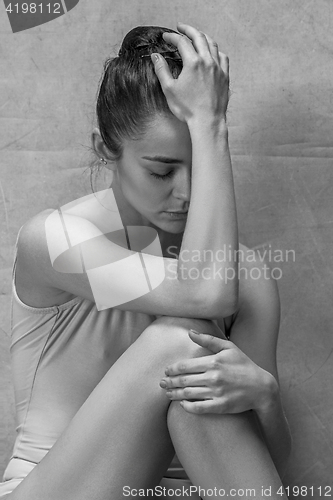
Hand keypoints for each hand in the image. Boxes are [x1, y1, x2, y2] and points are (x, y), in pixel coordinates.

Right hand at [151, 22, 228, 123]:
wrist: (207, 122)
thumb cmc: (188, 109)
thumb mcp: (169, 89)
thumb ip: (162, 70)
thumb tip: (156, 56)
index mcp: (193, 63)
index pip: (182, 42)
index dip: (172, 37)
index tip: (166, 37)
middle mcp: (207, 61)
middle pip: (199, 37)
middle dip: (188, 30)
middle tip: (180, 27)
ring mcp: (218, 68)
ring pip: (212, 44)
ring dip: (203, 37)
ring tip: (196, 36)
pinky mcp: (225, 77)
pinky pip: (222, 57)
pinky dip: (216, 51)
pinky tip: (212, 53)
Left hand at [159, 330, 276, 414]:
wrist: (262, 387)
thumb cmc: (244, 364)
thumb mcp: (229, 347)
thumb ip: (208, 340)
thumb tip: (189, 332)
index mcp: (214, 361)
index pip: (185, 366)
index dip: (172, 369)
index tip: (166, 371)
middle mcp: (214, 377)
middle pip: (184, 380)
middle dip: (170, 382)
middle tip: (161, 383)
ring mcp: (217, 393)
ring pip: (188, 395)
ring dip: (175, 394)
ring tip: (168, 393)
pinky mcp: (221, 406)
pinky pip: (199, 408)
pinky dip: (187, 407)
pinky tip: (182, 404)